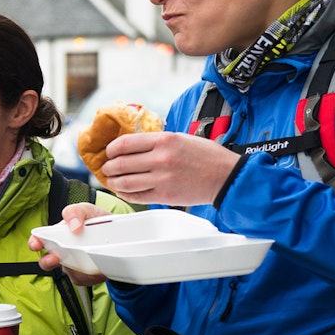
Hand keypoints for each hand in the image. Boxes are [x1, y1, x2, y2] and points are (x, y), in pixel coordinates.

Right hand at [28, 203, 108, 285]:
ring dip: (74, 268)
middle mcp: (61, 252)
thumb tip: (74, 227)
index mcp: (57, 235)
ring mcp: (71, 266)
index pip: (39, 240)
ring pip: (67, 271)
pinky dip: (91, 273)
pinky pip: (83, 278)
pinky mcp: (83, 277)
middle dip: (47, 261)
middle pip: (47, 261)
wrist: (120, 238)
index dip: (35, 242)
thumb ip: (76, 212)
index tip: (36, 244)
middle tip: (54, 258)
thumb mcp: (88, 210)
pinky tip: (99, 266)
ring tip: (84, 262)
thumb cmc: (98, 222)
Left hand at [100, 131, 240, 205]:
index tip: (108, 152)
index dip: (110, 149)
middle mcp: (161, 159)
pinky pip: (136, 196)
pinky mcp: (164, 196)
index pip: (124, 144)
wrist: (227, 177)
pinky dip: (125, 194)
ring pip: (124, 182)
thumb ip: (155, 142)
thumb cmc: (206, 156)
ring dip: (113, 182)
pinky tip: (124, 191)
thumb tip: (130, 146)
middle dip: (108, 167)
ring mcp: (162, 179)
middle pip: (120, 164)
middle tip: (107, 168)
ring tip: (112, 181)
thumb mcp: (180, 138)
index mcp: (164, 140)